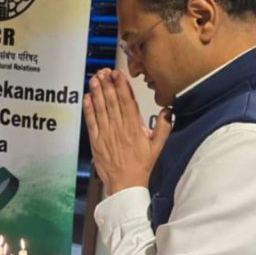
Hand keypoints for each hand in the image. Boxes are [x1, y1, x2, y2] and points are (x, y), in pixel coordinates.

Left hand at [82, 69, 172, 194]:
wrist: (125, 183)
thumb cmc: (142, 165)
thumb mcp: (158, 146)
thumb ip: (164, 127)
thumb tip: (168, 110)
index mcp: (134, 128)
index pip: (127, 102)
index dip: (121, 86)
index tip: (118, 74)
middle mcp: (119, 128)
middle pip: (112, 102)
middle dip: (108, 84)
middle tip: (104, 71)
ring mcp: (106, 134)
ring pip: (100, 109)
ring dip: (97, 92)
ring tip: (95, 79)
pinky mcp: (96, 141)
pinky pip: (91, 122)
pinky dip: (88, 109)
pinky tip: (87, 97)